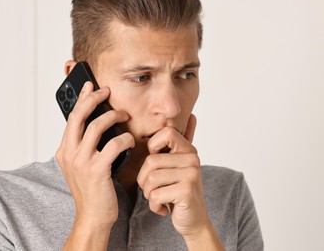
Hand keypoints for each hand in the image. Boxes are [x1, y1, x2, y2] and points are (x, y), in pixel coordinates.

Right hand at [56, 82, 133, 248]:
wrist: (93, 216)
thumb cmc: (92, 190)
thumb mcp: (83, 165)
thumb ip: (85, 146)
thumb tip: (98, 124)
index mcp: (64, 150)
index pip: (72, 117)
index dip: (81, 99)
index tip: (90, 85)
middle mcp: (69, 154)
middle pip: (79, 116)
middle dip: (93, 99)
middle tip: (106, 91)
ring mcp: (81, 162)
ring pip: (96, 126)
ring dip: (113, 116)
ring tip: (124, 115)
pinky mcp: (97, 170)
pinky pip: (114, 144)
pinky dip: (126, 138)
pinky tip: (132, 141)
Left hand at [137, 115, 223, 249]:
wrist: (194, 221)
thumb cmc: (179, 191)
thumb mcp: (178, 166)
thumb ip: (180, 144)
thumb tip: (193, 116)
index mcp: (188, 149)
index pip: (165, 133)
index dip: (153, 148)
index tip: (158, 164)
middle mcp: (193, 159)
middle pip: (150, 161)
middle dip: (145, 180)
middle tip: (156, 189)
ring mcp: (191, 174)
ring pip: (150, 179)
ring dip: (149, 194)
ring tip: (161, 198)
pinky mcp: (187, 191)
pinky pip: (155, 195)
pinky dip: (154, 206)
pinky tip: (165, 208)